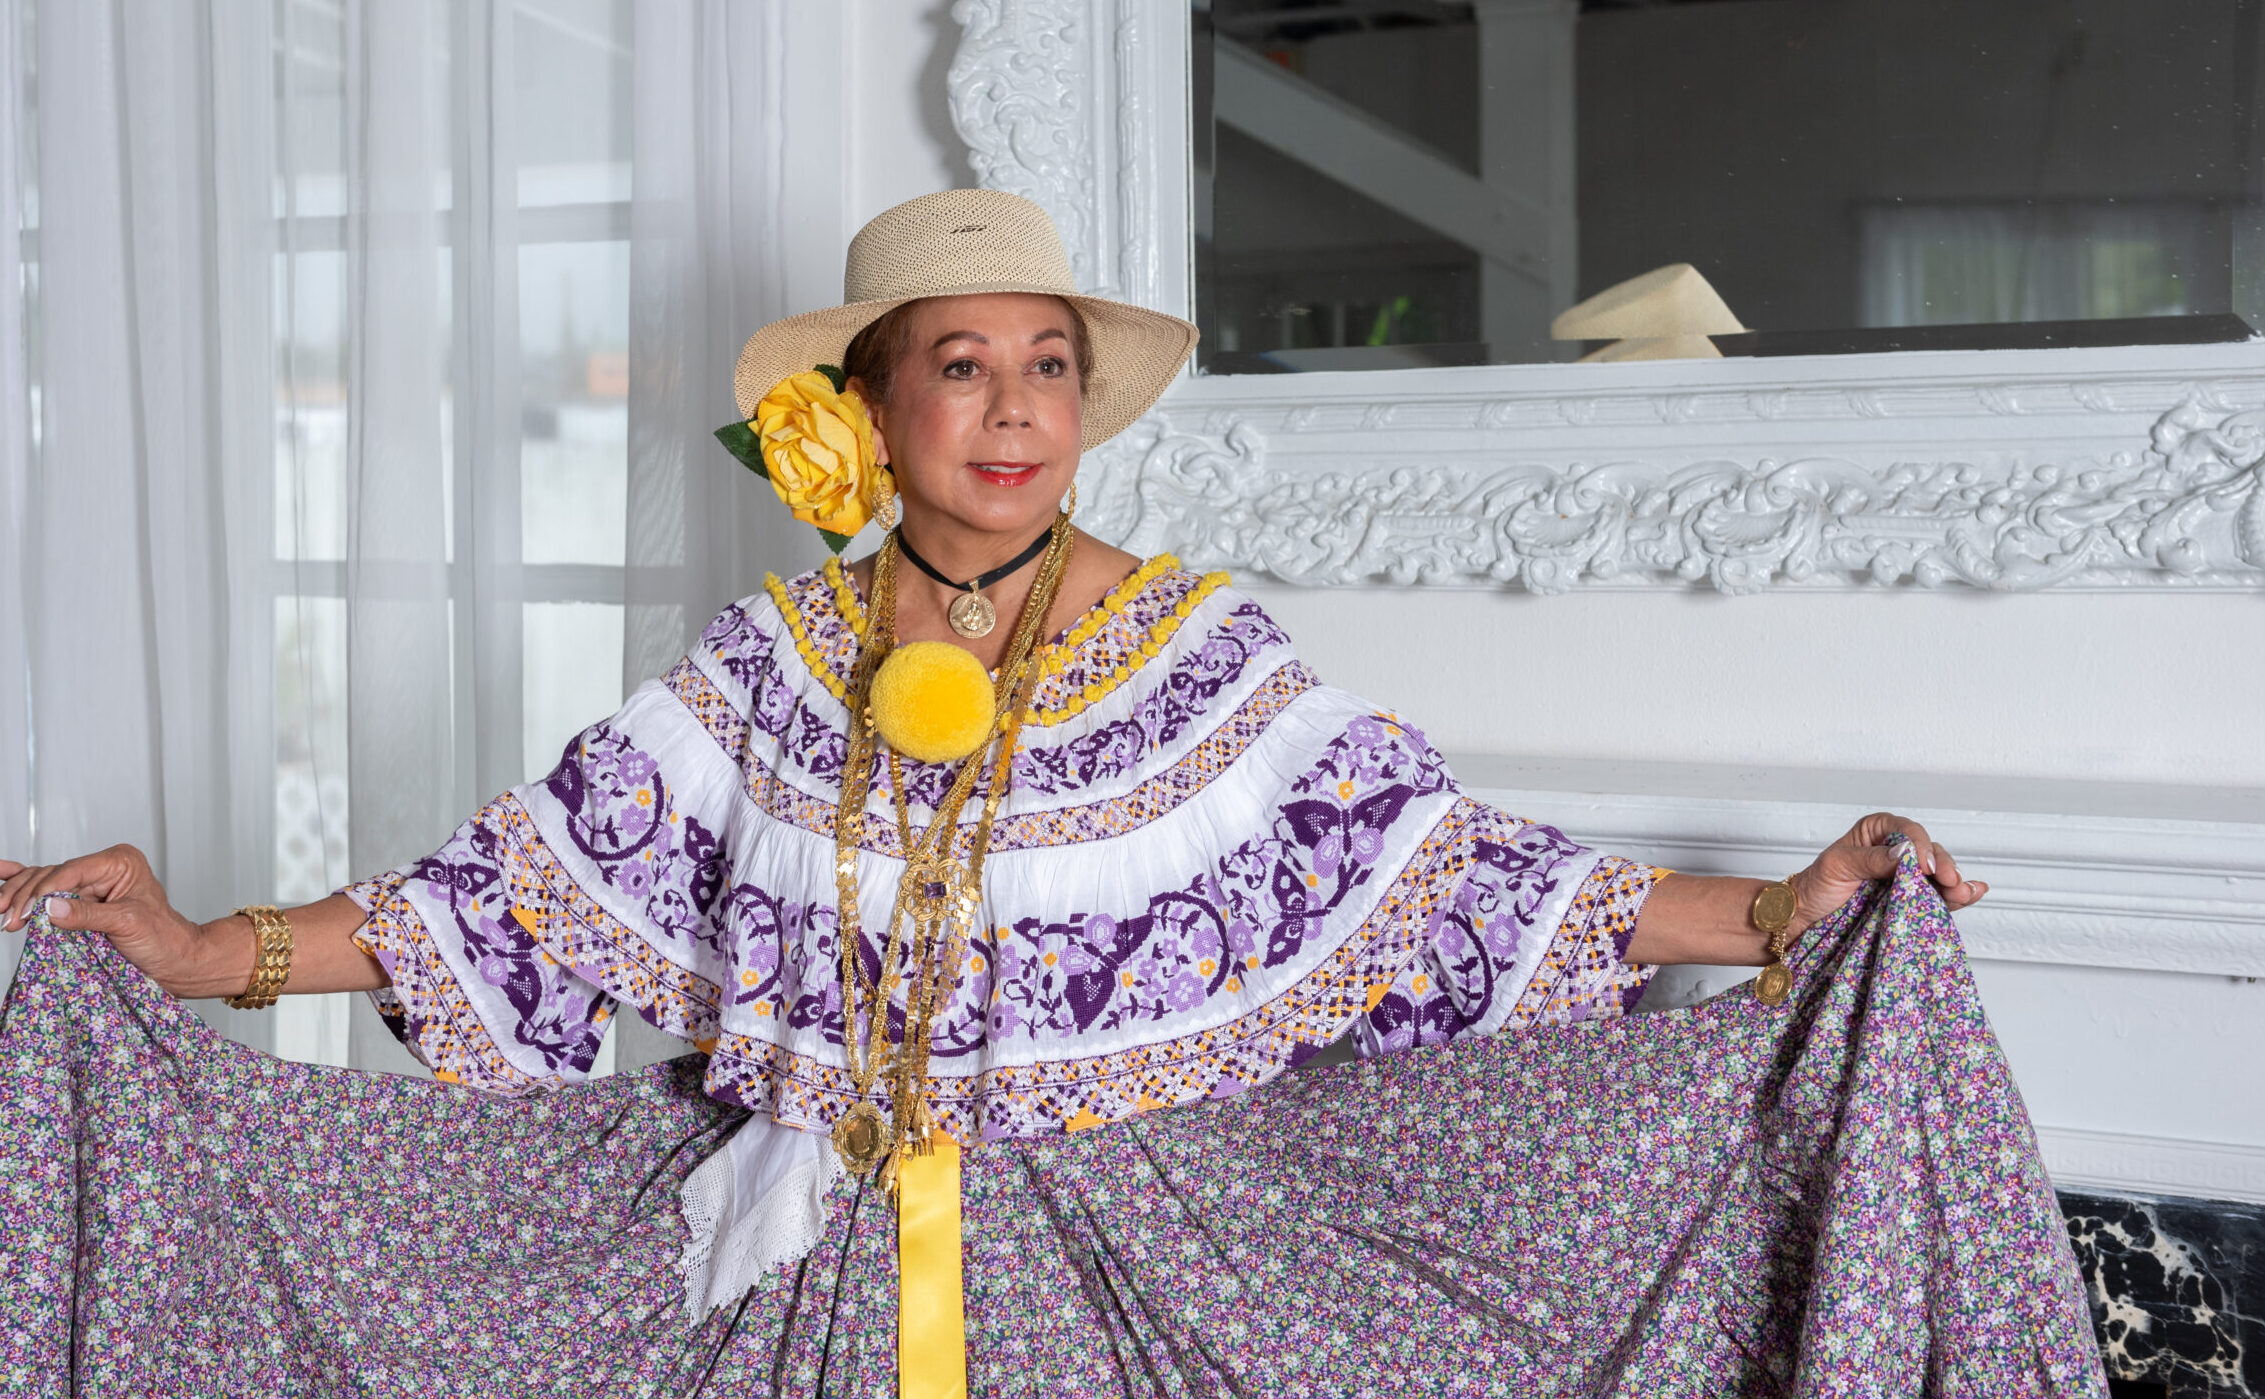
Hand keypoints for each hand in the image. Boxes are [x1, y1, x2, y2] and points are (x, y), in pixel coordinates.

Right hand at [0, 845, 251, 998]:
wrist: (175, 961)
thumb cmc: (164, 939)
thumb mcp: (128, 923)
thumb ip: (88, 915)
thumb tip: (49, 907)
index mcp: (119, 862)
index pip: (70, 871)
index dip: (44, 890)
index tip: (26, 913)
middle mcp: (102, 869)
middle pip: (50, 875)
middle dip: (25, 897)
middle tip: (9, 920)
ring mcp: (89, 885)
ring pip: (42, 884)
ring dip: (17, 898)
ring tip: (2, 914)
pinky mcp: (79, 903)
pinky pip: (45, 893)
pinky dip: (22, 889)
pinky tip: (1, 880)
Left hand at [1787, 812, 1987, 931]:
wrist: (1807, 918)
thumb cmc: (1817, 885)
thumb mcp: (1838, 866)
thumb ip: (1871, 859)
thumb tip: (1905, 854)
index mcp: (1877, 831)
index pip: (1907, 832)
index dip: (1921, 847)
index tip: (1925, 868)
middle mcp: (1896, 850)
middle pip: (1929, 852)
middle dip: (1943, 867)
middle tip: (1951, 883)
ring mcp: (1906, 877)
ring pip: (1938, 875)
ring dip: (1955, 883)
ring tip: (1965, 892)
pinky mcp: (1911, 900)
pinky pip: (1938, 895)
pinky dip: (1957, 895)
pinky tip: (1974, 893)